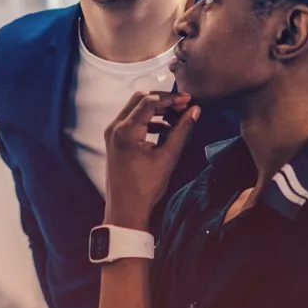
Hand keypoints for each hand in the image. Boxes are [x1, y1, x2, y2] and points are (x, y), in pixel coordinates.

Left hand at [103, 91, 199, 228]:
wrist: (125, 209)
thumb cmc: (146, 187)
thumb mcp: (168, 157)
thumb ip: (181, 131)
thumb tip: (195, 110)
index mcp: (125, 130)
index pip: (149, 101)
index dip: (171, 98)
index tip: (189, 100)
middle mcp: (115, 127)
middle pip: (140, 99)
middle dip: (163, 100)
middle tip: (183, 105)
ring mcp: (112, 133)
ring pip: (136, 108)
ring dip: (156, 109)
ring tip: (178, 117)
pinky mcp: (114, 139)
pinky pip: (132, 120)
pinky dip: (149, 120)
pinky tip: (166, 128)